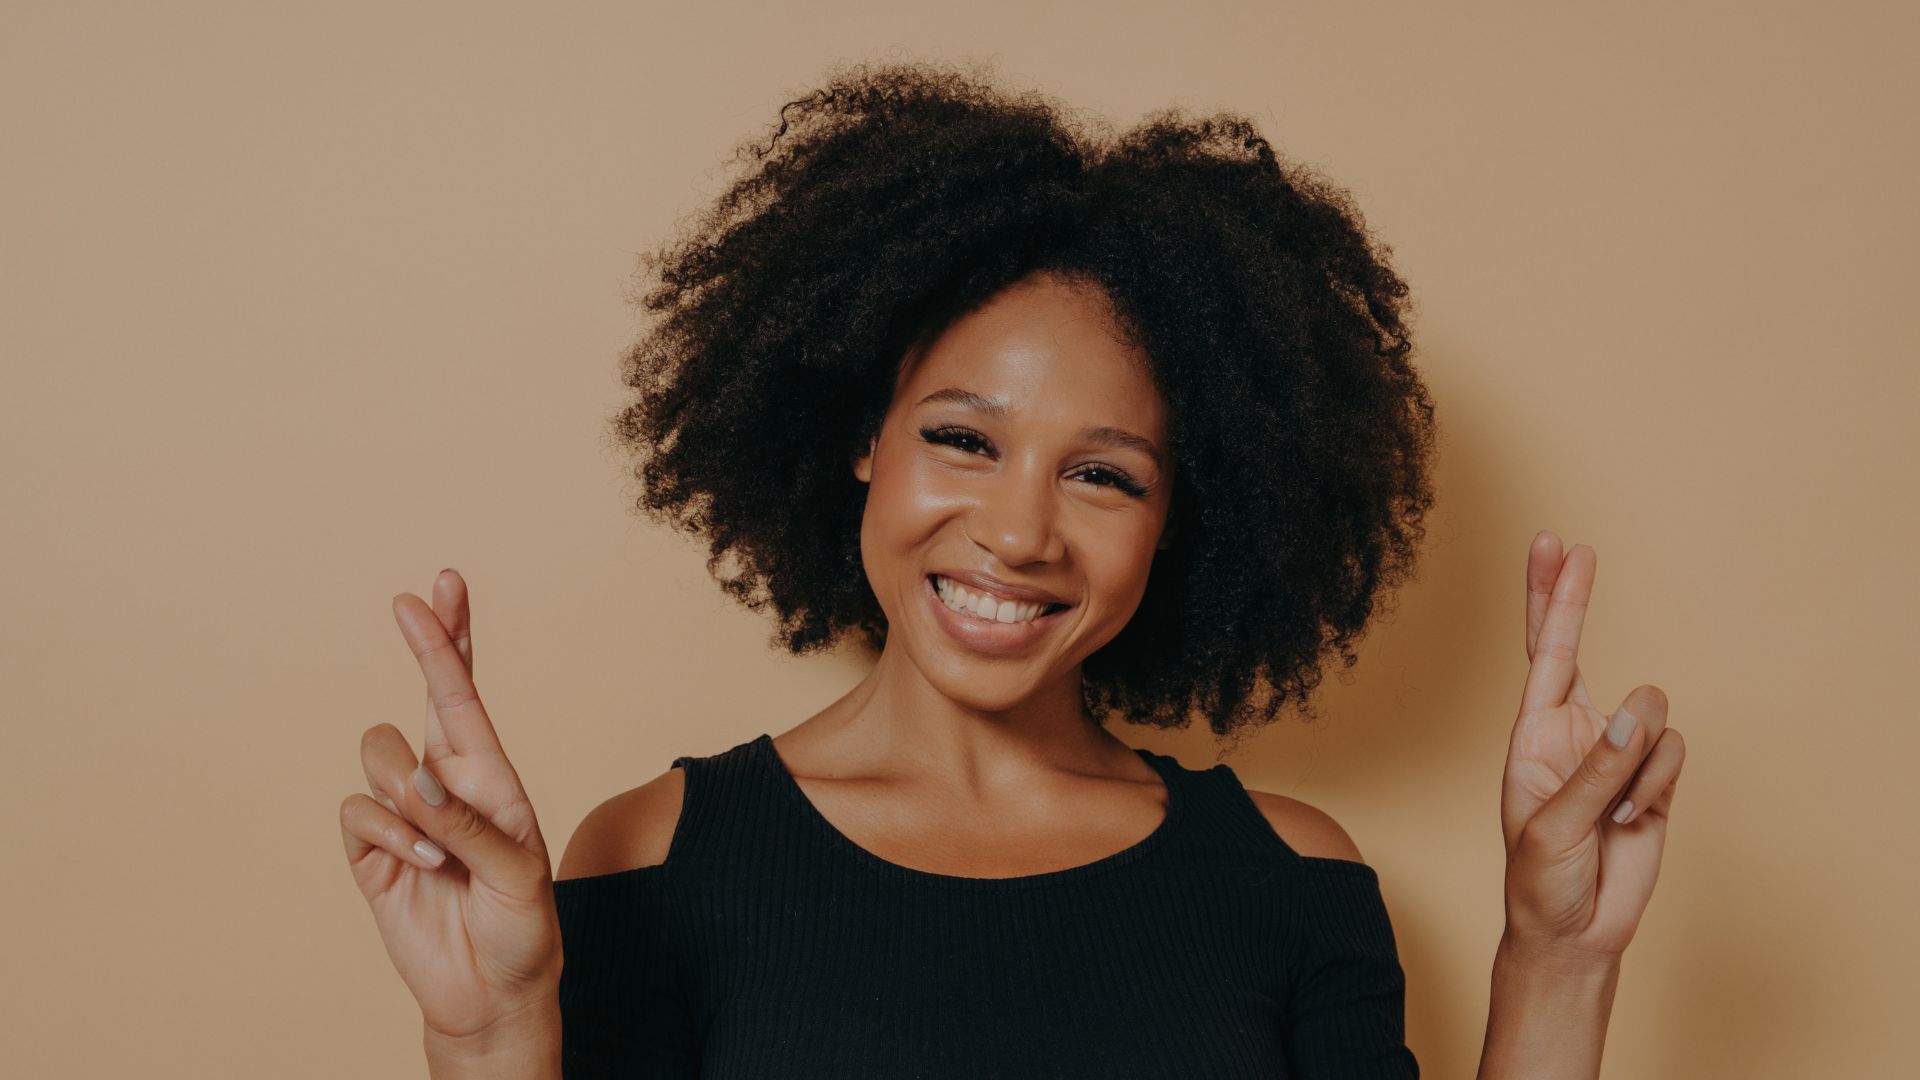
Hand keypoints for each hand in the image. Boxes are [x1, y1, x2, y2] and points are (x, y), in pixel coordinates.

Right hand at [339, 570, 562, 1041]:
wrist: (492, 991)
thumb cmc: (521, 925)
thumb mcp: (518, 873)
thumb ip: (470, 825)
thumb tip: (416, 784)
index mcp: (490, 774)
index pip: (467, 694)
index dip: (452, 639)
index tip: (443, 584)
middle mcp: (445, 780)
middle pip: (424, 694)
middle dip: (424, 643)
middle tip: (412, 600)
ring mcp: (404, 812)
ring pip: (379, 754)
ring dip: (410, 797)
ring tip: (444, 851)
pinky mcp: (370, 850)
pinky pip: (357, 811)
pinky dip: (391, 836)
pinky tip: (423, 868)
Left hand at [1498, 532, 1686, 961]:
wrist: (1576, 932)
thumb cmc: (1543, 881)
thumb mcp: (1555, 827)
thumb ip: (1597, 770)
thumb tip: (1636, 715)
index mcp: (1533, 734)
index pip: (1541, 652)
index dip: (1550, 598)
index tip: (1554, 546)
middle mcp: (1573, 731)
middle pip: (1579, 648)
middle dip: (1575, 599)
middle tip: (1576, 547)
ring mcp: (1616, 751)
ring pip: (1651, 713)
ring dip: (1637, 764)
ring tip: (1612, 812)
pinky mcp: (1654, 777)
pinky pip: (1674, 753)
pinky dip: (1658, 787)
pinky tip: (1634, 820)